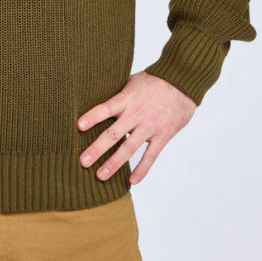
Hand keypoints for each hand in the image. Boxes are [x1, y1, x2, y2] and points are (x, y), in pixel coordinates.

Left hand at [76, 71, 196, 185]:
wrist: (182, 82)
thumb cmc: (155, 80)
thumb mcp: (132, 80)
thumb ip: (118, 93)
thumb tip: (96, 95)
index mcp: (127, 99)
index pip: (106, 108)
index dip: (92, 117)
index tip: (78, 126)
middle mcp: (136, 114)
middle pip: (113, 134)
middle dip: (97, 149)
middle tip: (83, 162)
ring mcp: (149, 127)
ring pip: (129, 148)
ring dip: (114, 163)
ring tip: (100, 175)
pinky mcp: (162, 135)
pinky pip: (151, 155)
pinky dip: (142, 169)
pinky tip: (132, 180)